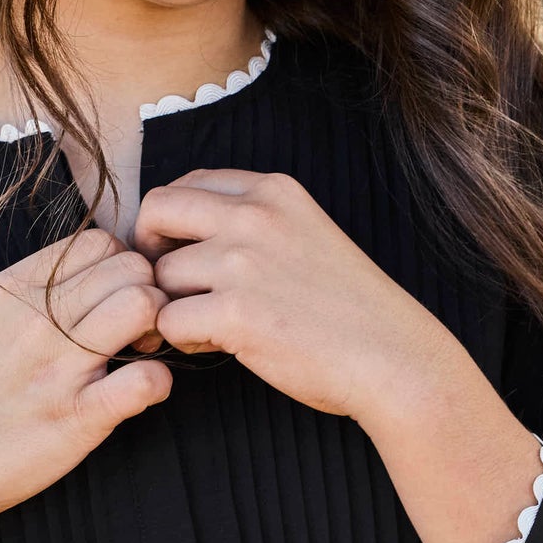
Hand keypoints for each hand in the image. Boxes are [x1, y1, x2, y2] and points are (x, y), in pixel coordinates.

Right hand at [0, 229, 170, 532]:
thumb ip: (34, 292)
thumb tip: (89, 271)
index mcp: (16, 290)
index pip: (100, 241)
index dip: (122, 265)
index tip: (114, 299)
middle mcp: (39, 321)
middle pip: (131, 268)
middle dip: (149, 293)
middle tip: (138, 331)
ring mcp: (59, 369)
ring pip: (143, 305)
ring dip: (160, 328)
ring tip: (140, 356)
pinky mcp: (77, 419)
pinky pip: (146, 379)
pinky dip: (159, 383)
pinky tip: (141, 394)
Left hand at [130, 169, 450, 423]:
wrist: (393, 358)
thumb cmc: (351, 309)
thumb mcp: (306, 235)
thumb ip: (254, 224)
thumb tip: (184, 237)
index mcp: (274, 190)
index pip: (186, 183)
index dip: (171, 222)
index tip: (180, 253)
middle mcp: (255, 215)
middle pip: (156, 210)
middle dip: (148, 249)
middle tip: (166, 285)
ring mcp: (243, 262)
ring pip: (159, 274)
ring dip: (170, 303)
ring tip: (203, 326)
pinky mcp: (236, 312)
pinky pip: (169, 319)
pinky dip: (181, 338)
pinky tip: (213, 346)